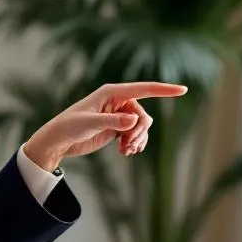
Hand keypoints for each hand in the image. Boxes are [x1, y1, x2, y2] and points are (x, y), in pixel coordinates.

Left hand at [22, 82, 188, 171]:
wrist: (58, 141)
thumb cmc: (70, 126)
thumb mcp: (91, 123)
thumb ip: (113, 122)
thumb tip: (134, 120)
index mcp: (112, 92)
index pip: (144, 89)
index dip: (164, 90)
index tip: (183, 90)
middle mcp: (118, 101)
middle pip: (144, 115)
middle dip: (140, 132)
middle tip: (129, 146)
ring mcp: (118, 115)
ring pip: (141, 127)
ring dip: (137, 140)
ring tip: (126, 152)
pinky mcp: (116, 128)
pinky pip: (135, 134)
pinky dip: (134, 144)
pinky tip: (125, 153)